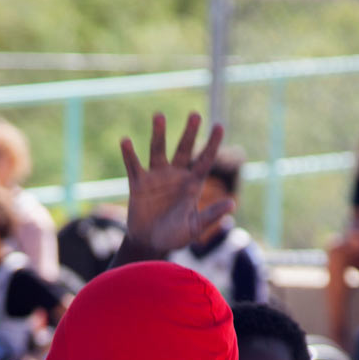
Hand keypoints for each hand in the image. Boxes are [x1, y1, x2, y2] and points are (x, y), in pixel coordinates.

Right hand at [118, 112, 234, 256]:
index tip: (219, 126)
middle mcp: (176, 175)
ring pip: (158, 150)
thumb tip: (232, 204)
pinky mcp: (139, 183)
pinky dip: (129, 154)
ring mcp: (157, 177)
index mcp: (193, 184)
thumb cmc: (175, 237)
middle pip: (184, 149)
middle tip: (195, 115)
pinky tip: (125, 141)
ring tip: (159, 116)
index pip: (205, 160)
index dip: (212, 144)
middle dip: (190, 133)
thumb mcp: (194, 227)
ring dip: (159, 134)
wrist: (149, 244)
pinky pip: (134, 166)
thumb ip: (211, 215)